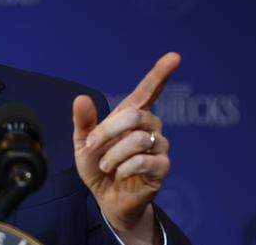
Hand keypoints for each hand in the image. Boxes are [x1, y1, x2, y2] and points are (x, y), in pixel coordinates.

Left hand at [72, 53, 180, 244]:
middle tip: (92, 147)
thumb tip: (81, 98)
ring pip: (138, 139)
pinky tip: (120, 175)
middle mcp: (150, 126)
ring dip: (113, 155)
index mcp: (132, 115)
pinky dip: (124, 168)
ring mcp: (159, 146)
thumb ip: (83, 122)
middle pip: (135, 115)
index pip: (149, 90)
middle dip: (108, 130)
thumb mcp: (84, 143)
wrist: (107, 199)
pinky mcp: (163, 167)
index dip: (160, 73)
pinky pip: (144, 161)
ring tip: (106, 166)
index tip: (174, 56)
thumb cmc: (98, 167)